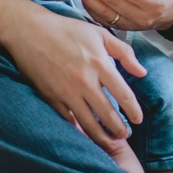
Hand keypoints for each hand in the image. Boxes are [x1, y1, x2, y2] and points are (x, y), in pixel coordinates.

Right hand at [5, 4, 146, 149]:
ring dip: (102, 136)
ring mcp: (66, 92)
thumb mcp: (100, 34)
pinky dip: (78, 131)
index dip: (134, 111)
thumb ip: (124, 52)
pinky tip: (86, 135)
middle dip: (119, 130)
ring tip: (110, 142)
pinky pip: (68, 121)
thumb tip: (142, 72)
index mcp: (100, 64)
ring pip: (89, 123)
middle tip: (125, 135)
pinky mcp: (51, 98)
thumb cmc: (67, 30)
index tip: (138, 120)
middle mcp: (85, 81)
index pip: (123, 94)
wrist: (30, 31)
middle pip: (108, 115)